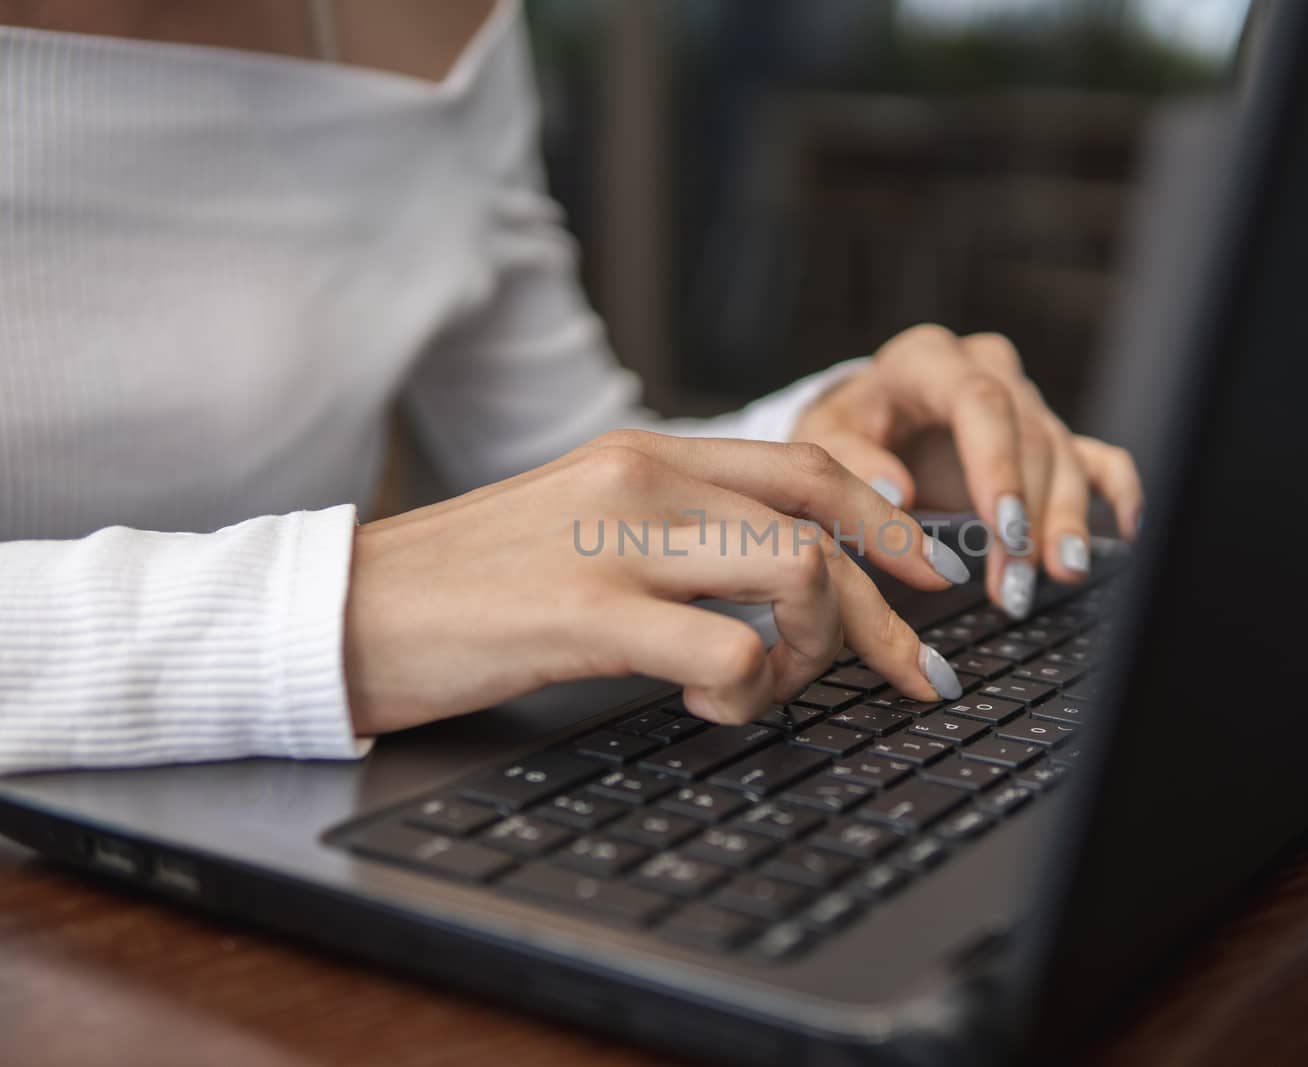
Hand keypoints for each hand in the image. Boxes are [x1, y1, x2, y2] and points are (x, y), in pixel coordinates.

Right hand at [343, 431, 973, 733]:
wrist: (344, 606)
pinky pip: (727, 654)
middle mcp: (642, 477)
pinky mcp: (584, 613)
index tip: (926, 574)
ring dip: (818, 649)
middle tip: (918, 670)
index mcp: (646, 452)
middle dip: (889, 609)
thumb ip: (673, 530)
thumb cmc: (466, 581)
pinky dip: (748, 695)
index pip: (805, 466)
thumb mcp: (581, 522)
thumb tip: (774, 576)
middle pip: (822, 522)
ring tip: (773, 690)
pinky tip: (710, 710)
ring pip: (797, 573)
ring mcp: (616, 540)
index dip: (883, 519)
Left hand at [791, 324, 1143, 619]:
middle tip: (1017, 581)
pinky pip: (1095, 455)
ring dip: (1064, 521)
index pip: (979, 403)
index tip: (1003, 527)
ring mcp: (1022, 401)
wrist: (862, 420)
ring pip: (1063, 454)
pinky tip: (1125, 530)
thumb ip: (850, 460)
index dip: (998, 466)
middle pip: (1028, 437)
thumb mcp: (821, 440)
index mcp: (925, 361)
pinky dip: (1116, 491)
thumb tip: (896, 491)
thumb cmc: (842, 430)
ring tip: (1060, 575)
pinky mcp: (1046, 434)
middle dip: (1029, 516)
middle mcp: (985, 371)